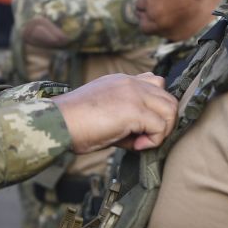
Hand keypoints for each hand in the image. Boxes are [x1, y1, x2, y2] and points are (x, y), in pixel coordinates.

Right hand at [53, 73, 176, 153]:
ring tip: (141, 142)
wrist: (57, 123)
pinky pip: (161, 127)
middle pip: (169, 98)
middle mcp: (130, 83)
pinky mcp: (134, 110)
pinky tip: (135, 146)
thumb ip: (126, 117)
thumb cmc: (73, 124)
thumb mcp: (104, 112)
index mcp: (121, 81)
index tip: (140, 127)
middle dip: (163, 122)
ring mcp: (133, 94)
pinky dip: (154, 141)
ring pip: (171, 110)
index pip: (155, 83)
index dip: (154, 108)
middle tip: (143, 138)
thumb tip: (143, 137)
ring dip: (162, 130)